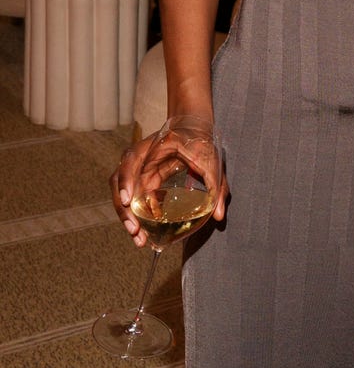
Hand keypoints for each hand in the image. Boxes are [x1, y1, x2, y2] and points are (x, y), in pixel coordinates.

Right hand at [111, 115, 227, 248]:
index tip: (127, 201)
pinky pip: (132, 197)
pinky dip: (136, 214)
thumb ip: (217, 188)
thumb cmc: (201, 143)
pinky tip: (144, 231)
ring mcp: (136, 168)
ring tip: (138, 238)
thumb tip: (219, 216)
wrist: (194, 129)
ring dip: (126, 216)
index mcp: (151, 147)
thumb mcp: (212, 162)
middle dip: (124, 209)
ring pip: (122, 193)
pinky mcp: (141, 178)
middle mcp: (138, 157)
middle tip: (135, 231)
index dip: (125, 183)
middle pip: (119, 183)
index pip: (129, 164)